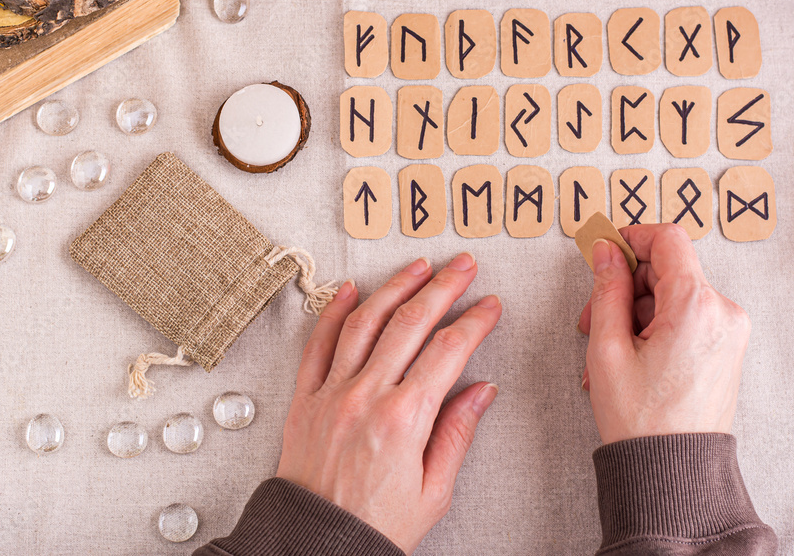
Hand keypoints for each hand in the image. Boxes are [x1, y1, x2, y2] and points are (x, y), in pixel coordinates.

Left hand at [276, 253, 500, 553]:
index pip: (448, 351)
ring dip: (394, 287)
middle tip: (462, 266)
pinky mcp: (304, 398)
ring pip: (365, 322)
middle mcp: (366, 396)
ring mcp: (331, 392)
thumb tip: (482, 391)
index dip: (474, 322)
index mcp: (404, 419)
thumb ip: (457, 434)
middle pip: (410, 323)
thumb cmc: (376, 526)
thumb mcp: (433, 491)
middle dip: (442, 288)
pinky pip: (318, 343)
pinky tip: (350, 289)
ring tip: (417, 267)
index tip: (489, 305)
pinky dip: (333, 311)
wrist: (315, 545)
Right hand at [578, 224, 750, 443]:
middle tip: (592, 319)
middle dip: (626, 287)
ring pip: (674, 296)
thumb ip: (607, 289)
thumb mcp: (608, 347)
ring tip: (608, 352)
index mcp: (697, 306)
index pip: (668, 240)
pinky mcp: (727, 348)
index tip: (606, 251)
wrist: (674, 474)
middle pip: (668, 270)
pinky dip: (656, 329)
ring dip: (636, 313)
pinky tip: (630, 358)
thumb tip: (607, 251)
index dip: (631, 238)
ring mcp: (730, 332)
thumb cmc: (642, 420)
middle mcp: (724, 313)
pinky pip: (687, 318)